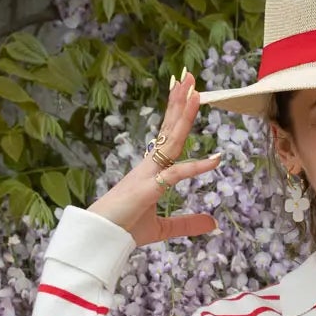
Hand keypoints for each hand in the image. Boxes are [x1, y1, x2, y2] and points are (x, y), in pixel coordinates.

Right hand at [89, 70, 221, 245]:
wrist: (100, 239)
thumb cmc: (125, 230)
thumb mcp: (163, 228)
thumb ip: (188, 223)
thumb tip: (213, 223)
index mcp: (150, 170)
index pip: (167, 136)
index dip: (177, 115)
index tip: (187, 94)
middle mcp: (148, 166)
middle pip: (168, 128)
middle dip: (179, 102)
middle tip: (190, 76)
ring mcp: (147, 174)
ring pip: (171, 141)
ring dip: (183, 116)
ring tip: (196, 92)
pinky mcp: (148, 189)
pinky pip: (176, 174)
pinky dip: (196, 167)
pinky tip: (215, 160)